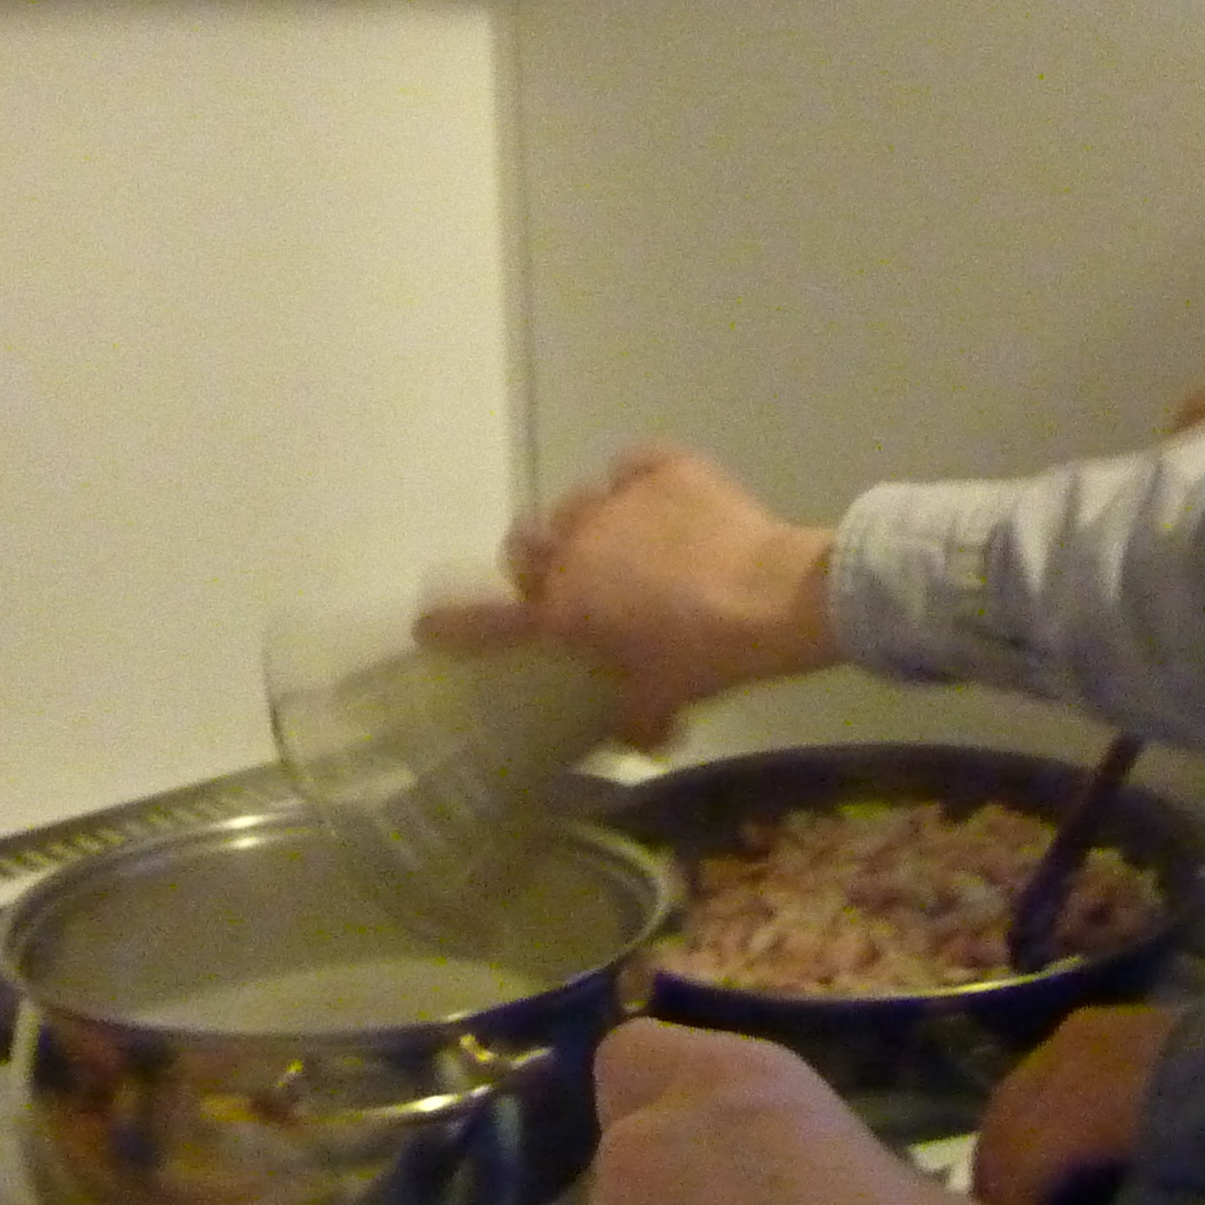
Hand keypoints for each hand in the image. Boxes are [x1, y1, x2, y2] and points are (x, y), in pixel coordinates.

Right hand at [426, 444, 839, 747]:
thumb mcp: (664, 700)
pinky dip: (641, 478)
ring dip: (591, 524)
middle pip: (524, 545)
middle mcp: (573, 551)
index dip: (453, 624)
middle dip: (536, 562)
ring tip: (629, 541)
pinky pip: (633, 464)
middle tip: (571, 580)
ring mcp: (615, 503)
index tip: (430, 624)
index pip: (487, 622)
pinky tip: (662, 496)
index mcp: (563, 613)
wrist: (774, 598)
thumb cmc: (709, 658)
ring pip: (577, 502)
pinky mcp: (661, 469)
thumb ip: (635, 719)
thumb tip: (640, 739)